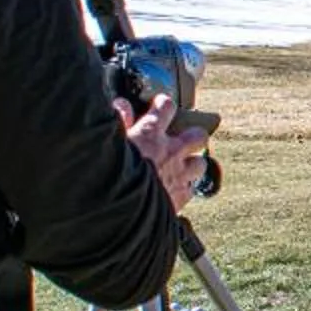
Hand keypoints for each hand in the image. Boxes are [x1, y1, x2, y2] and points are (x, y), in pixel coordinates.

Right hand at [118, 97, 211, 211]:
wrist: (117, 206)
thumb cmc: (109, 171)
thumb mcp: (110, 141)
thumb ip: (118, 120)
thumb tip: (121, 104)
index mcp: (151, 133)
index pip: (166, 107)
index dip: (164, 104)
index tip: (160, 104)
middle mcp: (171, 151)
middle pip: (198, 136)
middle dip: (193, 136)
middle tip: (183, 140)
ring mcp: (179, 174)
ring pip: (201, 163)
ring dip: (193, 164)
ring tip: (183, 168)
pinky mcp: (180, 197)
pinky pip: (191, 191)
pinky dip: (185, 190)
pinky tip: (175, 192)